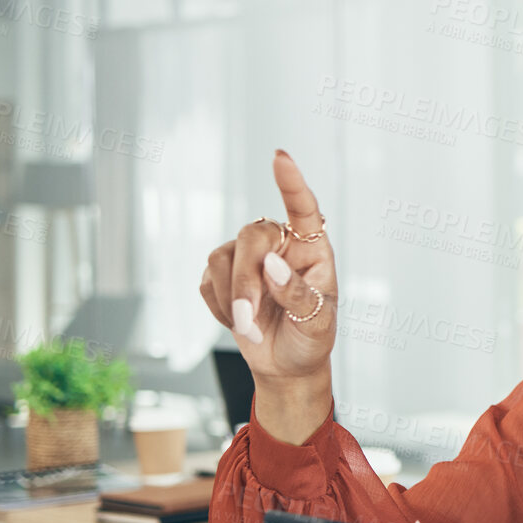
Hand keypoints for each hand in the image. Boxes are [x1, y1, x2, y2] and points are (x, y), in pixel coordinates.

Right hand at [197, 150, 337, 411]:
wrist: (286, 364)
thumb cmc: (310, 339)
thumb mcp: (317, 323)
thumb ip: (298, 294)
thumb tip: (271, 265)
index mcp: (312, 248)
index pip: (303, 209)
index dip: (291, 183)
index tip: (280, 158)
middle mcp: (279, 244)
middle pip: (251, 236)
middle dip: (246, 280)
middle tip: (249, 318)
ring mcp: (247, 256)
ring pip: (222, 257)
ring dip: (231, 298)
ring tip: (250, 328)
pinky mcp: (221, 273)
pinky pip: (206, 280)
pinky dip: (219, 307)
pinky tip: (240, 322)